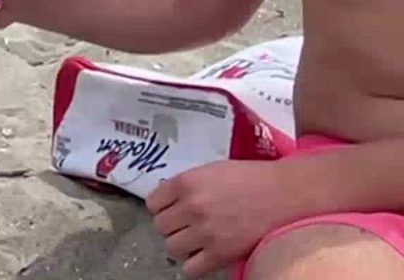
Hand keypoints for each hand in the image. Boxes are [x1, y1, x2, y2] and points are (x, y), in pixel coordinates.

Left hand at [146, 160, 293, 277]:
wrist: (286, 193)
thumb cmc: (252, 179)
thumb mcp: (212, 170)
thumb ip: (187, 184)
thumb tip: (168, 198)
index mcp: (187, 182)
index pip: (152, 202)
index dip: (162, 207)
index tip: (172, 209)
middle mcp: (192, 206)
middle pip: (160, 226)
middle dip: (172, 226)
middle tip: (187, 224)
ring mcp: (206, 231)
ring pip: (171, 248)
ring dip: (181, 245)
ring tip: (196, 240)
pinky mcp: (221, 253)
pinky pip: (191, 268)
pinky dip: (194, 264)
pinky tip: (203, 255)